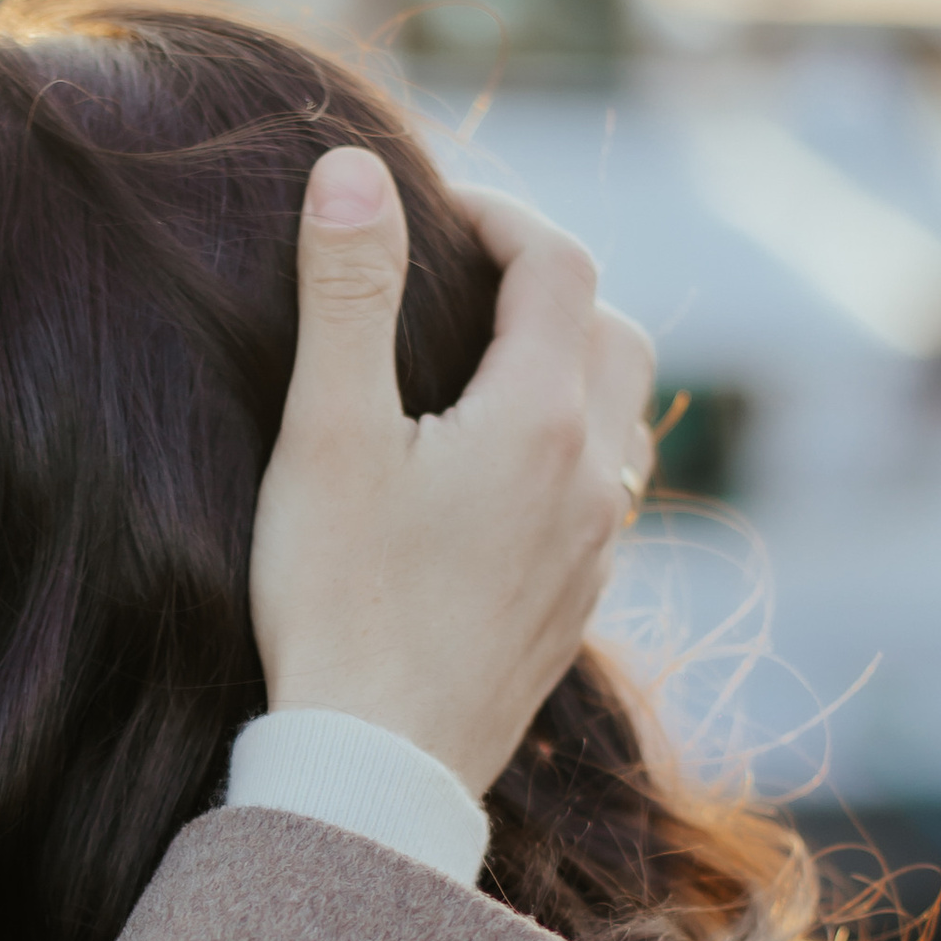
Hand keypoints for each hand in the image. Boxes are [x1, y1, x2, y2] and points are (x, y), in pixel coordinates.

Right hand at [249, 153, 656, 794]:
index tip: (429, 207)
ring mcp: (592, 550)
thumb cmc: (340, 602)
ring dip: (565, 367)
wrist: (377, 771)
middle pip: (612, 332)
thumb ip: (346, 292)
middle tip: (460, 277)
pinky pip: (596, 494)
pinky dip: (559, 448)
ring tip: (476, 368)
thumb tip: (352, 169)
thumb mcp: (326, 434)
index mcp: (542, 418)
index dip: (499, 213)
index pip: (558, 264)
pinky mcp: (573, 608)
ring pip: (614, 419)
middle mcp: (591, 477)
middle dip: (548, 284)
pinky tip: (486, 477)